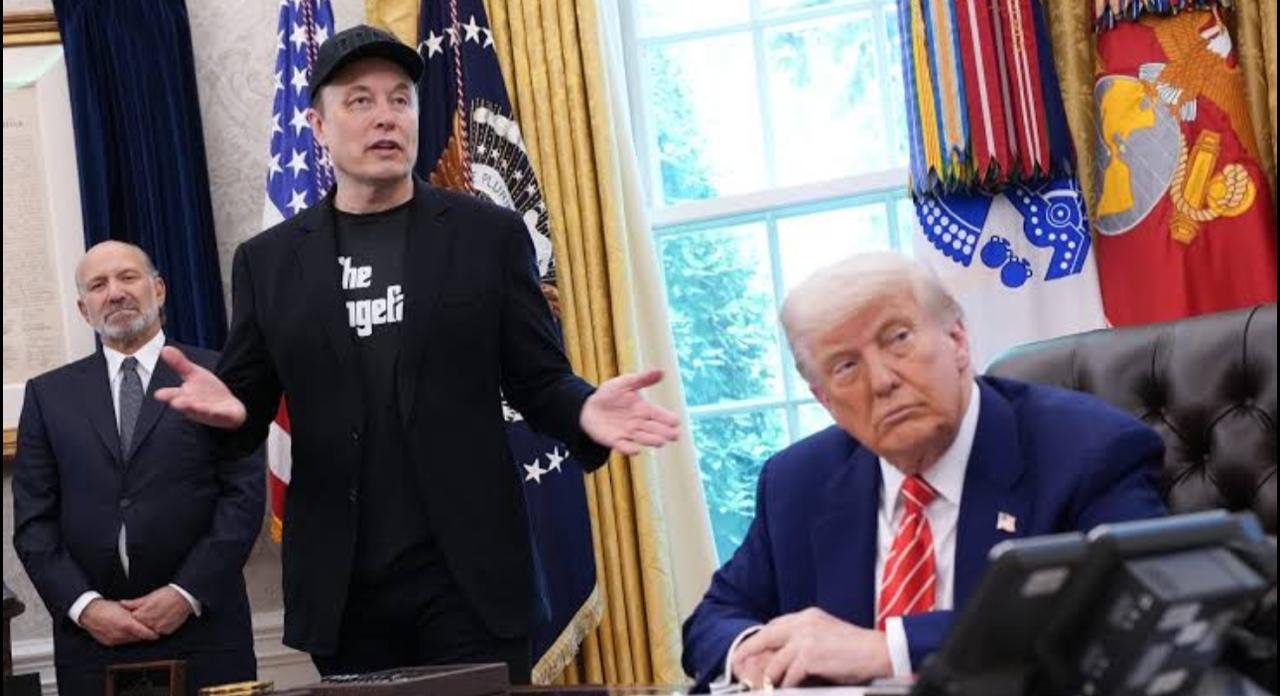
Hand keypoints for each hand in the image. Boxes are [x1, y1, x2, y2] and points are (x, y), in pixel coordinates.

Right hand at [79, 598, 158, 646]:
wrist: (88, 613)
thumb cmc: (106, 607)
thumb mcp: (124, 607)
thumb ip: (135, 612)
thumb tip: (144, 616)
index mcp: (126, 623)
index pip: (144, 632)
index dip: (152, 634)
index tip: (157, 634)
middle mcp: (121, 634)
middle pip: (138, 638)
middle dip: (144, 636)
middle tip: (151, 633)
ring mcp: (114, 639)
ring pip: (130, 641)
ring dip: (136, 638)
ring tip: (140, 633)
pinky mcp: (109, 643)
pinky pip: (122, 643)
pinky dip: (126, 639)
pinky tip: (128, 634)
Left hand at [120, 586, 192, 635]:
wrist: (185, 596)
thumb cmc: (167, 594)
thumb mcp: (149, 596)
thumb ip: (134, 602)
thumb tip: (122, 603)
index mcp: (144, 614)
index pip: (132, 620)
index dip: (132, 617)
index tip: (132, 615)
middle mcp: (150, 623)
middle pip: (139, 627)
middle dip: (139, 623)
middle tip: (144, 616)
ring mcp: (159, 628)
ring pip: (149, 631)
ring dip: (148, 627)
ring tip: (153, 618)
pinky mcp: (167, 631)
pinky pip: (159, 632)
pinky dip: (157, 628)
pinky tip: (160, 621)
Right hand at [154, 346, 246, 428]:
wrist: (227, 406)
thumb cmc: (206, 391)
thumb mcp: (193, 374)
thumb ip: (179, 363)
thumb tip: (164, 348)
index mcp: (184, 396)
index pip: (173, 395)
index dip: (167, 395)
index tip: (159, 394)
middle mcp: (194, 406)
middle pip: (186, 405)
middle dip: (182, 404)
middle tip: (176, 402)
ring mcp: (209, 412)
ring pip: (202, 412)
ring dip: (198, 409)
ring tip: (194, 406)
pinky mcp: (224, 416)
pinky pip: (222, 415)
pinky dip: (219, 414)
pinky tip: (217, 411)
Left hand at [579, 370, 680, 455]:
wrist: (588, 407)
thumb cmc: (610, 394)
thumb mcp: (626, 382)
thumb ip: (643, 379)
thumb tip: (662, 371)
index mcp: (644, 409)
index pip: (660, 415)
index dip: (669, 419)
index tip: (676, 422)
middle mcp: (639, 423)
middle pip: (656, 429)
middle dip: (665, 432)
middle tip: (675, 435)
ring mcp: (628, 433)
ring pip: (643, 438)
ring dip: (652, 440)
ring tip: (661, 441)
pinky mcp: (615, 440)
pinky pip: (624, 446)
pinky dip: (630, 449)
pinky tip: (636, 450)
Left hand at [734, 607, 891, 686]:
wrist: (877, 651)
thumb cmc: (856, 648)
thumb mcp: (826, 635)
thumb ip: (805, 639)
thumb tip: (787, 655)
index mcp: (807, 616)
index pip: (775, 625)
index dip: (760, 638)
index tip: (749, 648)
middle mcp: (804, 623)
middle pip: (766, 636)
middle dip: (749, 650)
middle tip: (738, 662)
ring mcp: (805, 638)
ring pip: (775, 660)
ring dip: (768, 676)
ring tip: (763, 685)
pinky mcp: (809, 655)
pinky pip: (789, 674)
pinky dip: (786, 685)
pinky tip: (786, 689)